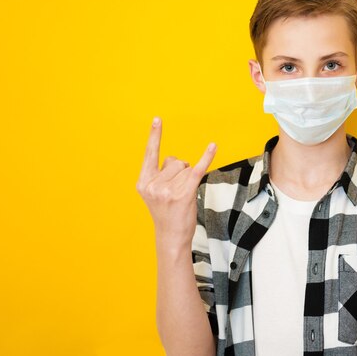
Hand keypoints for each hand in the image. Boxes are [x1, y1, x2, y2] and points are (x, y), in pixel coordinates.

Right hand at [136, 117, 216, 248]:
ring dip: (189, 179)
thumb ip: (161, 174)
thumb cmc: (167, 213)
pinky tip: (212, 147)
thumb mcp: (155, 193)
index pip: (150, 154)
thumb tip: (177, 160)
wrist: (171, 237)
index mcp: (143, 182)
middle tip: (176, 193)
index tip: (157, 119)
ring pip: (186, 168)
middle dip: (180, 172)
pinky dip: (206, 157)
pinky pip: (197, 170)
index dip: (154, 136)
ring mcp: (168, 190)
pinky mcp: (184, 194)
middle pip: (175, 161)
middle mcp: (154, 185)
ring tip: (182, 196)